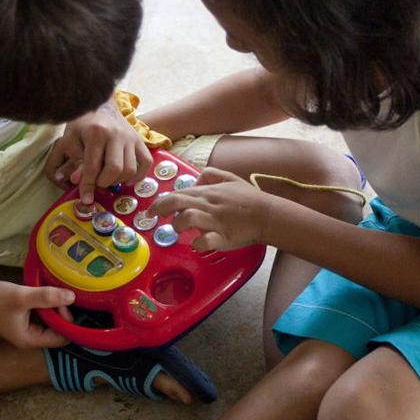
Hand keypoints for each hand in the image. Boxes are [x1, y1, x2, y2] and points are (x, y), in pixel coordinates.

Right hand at [0, 279, 72, 348]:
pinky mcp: (24, 317)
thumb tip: (72, 297)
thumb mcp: (22, 297)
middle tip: (58, 294)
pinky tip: (44, 291)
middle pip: (58, 329)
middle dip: (61, 312)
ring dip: (53, 306)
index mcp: (30, 340)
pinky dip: (45, 303)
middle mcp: (30, 337)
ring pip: (50, 319)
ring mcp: (26, 327)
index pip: (61, 337)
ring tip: (53, 290)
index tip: (63, 302)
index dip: (66, 321)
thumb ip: (47, 297)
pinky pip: (42, 313)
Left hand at [44, 102, 152, 204]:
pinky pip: (146, 162)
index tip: (86, 200)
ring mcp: (130, 137)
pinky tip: (127, 179)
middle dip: (104, 182)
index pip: (92, 166)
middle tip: (97, 183)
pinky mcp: (140, 140)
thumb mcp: (70, 139)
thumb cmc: (82, 123)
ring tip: (108, 179)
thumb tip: (75, 181)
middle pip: (115, 169)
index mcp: (96, 133)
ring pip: (130, 169)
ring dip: (119, 180)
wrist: (100, 104)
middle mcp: (116, 135)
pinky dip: (138, 175)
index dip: (87, 186)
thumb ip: (72, 160)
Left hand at [151, 168, 271, 250]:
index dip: (160, 201)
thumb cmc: (249, 199)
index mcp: (208, 193)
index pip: (177, 194)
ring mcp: (215, 221)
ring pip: (188, 218)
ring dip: (179, 224)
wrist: (268, 214)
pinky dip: (198, 243)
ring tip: (181, 230)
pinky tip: (197, 244)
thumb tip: (195, 181)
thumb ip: (211, 175)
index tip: (151, 210)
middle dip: (160, 209)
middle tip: (153, 217)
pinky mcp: (223, 237)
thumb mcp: (230, 178)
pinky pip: (205, 240)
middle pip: (177, 202)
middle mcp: (208, 205)